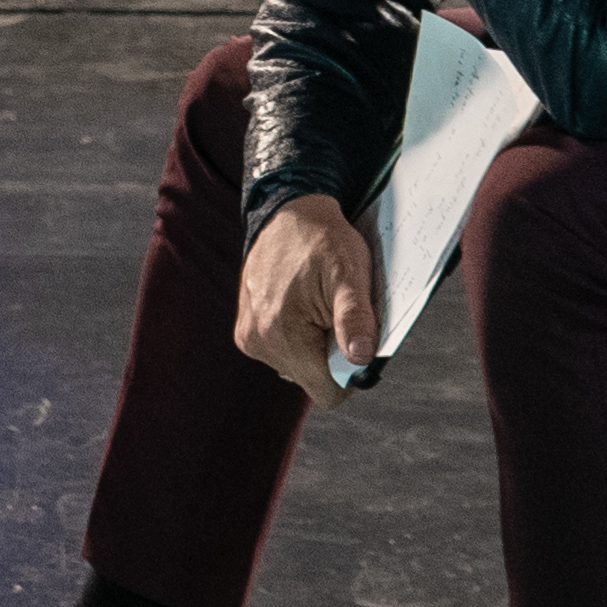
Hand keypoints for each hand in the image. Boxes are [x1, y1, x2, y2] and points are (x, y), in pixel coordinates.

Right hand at [234, 190, 377, 392]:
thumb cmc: (321, 241)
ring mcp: (249, 339)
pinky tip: (302, 307)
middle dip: (331, 356)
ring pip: (298, 368)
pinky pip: (283, 353)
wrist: (287, 215)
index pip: (327, 392)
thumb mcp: (349, 272)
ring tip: (317, 307)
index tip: (354, 341)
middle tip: (334, 314)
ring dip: (315, 346)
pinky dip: (298, 337)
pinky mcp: (246, 333)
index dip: (349, 374)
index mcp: (282, 334)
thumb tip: (360, 358)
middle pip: (312, 380)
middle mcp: (259, 342)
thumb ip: (355, 318)